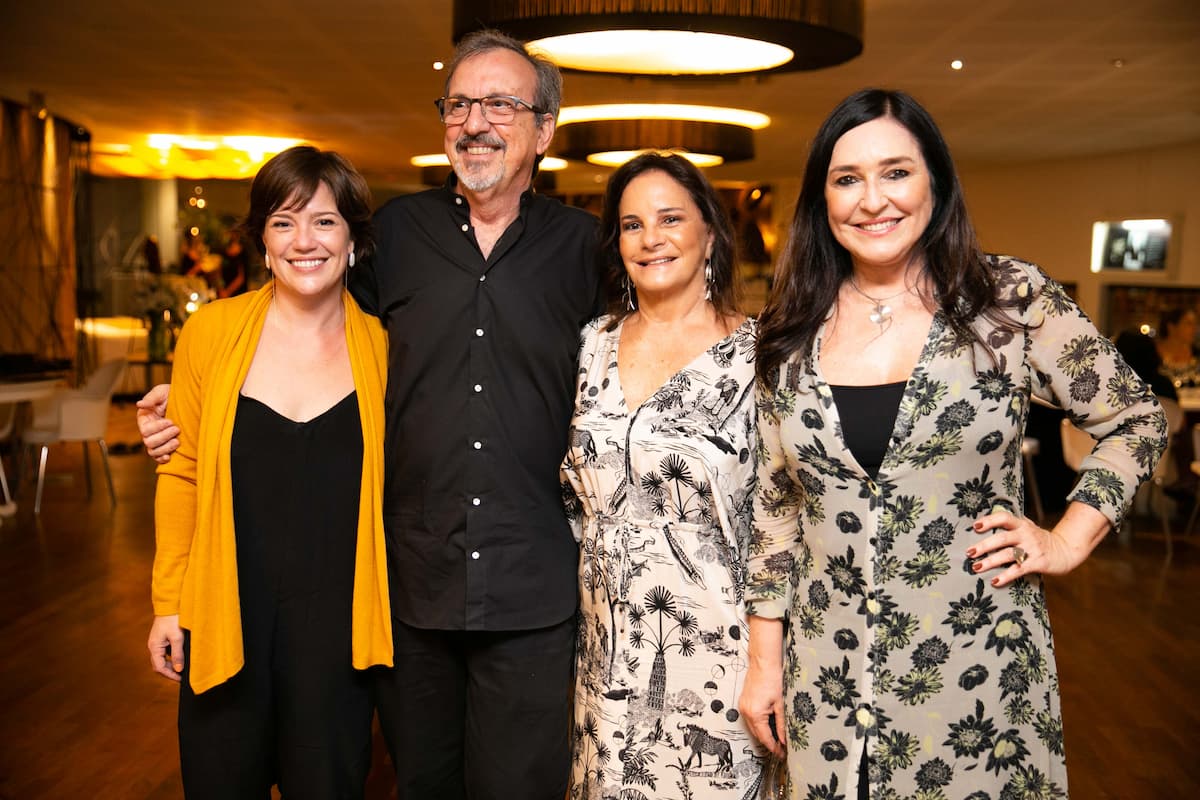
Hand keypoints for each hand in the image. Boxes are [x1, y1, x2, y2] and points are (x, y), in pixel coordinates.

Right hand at [136, 383, 177, 462]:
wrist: (187, 401)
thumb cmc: (172, 395)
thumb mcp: (162, 392)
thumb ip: (151, 398)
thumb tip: (139, 404)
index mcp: (144, 419)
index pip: (145, 430)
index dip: (158, 427)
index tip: (171, 421)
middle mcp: (148, 432)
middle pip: (149, 442)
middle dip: (164, 436)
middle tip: (177, 428)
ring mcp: (156, 440)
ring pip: (153, 451)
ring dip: (166, 448)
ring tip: (178, 441)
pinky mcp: (164, 446)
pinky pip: (157, 458)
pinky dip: (162, 459)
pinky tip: (170, 456)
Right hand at [148, 614, 184, 680]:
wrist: (170, 604)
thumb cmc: (173, 619)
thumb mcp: (177, 637)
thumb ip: (178, 654)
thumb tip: (179, 669)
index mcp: (154, 647)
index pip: (159, 667)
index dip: (170, 675)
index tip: (180, 679)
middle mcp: (153, 646)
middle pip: (159, 665)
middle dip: (170, 672)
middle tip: (182, 677)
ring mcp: (157, 643)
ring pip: (162, 659)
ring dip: (171, 666)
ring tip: (182, 669)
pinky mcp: (162, 639)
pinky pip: (165, 653)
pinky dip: (172, 658)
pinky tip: (181, 659)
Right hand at [739, 659, 784, 757]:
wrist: (763, 662)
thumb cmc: (772, 678)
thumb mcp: (781, 704)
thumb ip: (781, 724)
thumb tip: (784, 738)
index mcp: (755, 713)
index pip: (765, 737)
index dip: (774, 747)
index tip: (781, 753)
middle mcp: (746, 711)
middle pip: (757, 734)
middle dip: (769, 742)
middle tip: (781, 748)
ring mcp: (743, 706)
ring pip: (753, 727)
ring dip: (763, 733)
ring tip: (776, 738)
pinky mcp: (743, 702)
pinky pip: (750, 719)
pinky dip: (759, 724)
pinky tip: (768, 724)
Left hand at [967, 507, 1096, 587]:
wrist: (1065, 551)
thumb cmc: (1039, 539)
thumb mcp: (1027, 526)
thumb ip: (1011, 523)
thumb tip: (988, 517)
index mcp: (1021, 524)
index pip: (1004, 518)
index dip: (989, 520)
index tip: (975, 526)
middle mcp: (1026, 535)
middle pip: (1002, 538)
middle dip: (984, 545)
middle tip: (969, 552)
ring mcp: (1032, 549)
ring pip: (1008, 554)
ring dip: (990, 561)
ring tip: (976, 567)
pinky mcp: (1038, 563)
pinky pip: (1019, 570)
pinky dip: (1006, 576)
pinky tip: (995, 581)